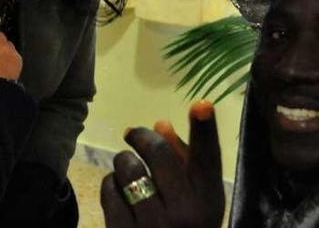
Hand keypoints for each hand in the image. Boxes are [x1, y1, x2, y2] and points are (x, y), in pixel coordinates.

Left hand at [100, 100, 225, 227]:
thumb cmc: (184, 225)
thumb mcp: (195, 199)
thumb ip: (182, 160)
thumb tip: (160, 123)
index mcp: (207, 200)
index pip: (208, 159)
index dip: (205, 129)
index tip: (201, 103)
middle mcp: (184, 212)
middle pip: (160, 153)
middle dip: (141, 136)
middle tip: (133, 133)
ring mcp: (154, 225)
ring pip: (129, 169)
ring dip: (123, 161)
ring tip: (126, 167)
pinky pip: (110, 190)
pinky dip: (111, 184)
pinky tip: (118, 190)